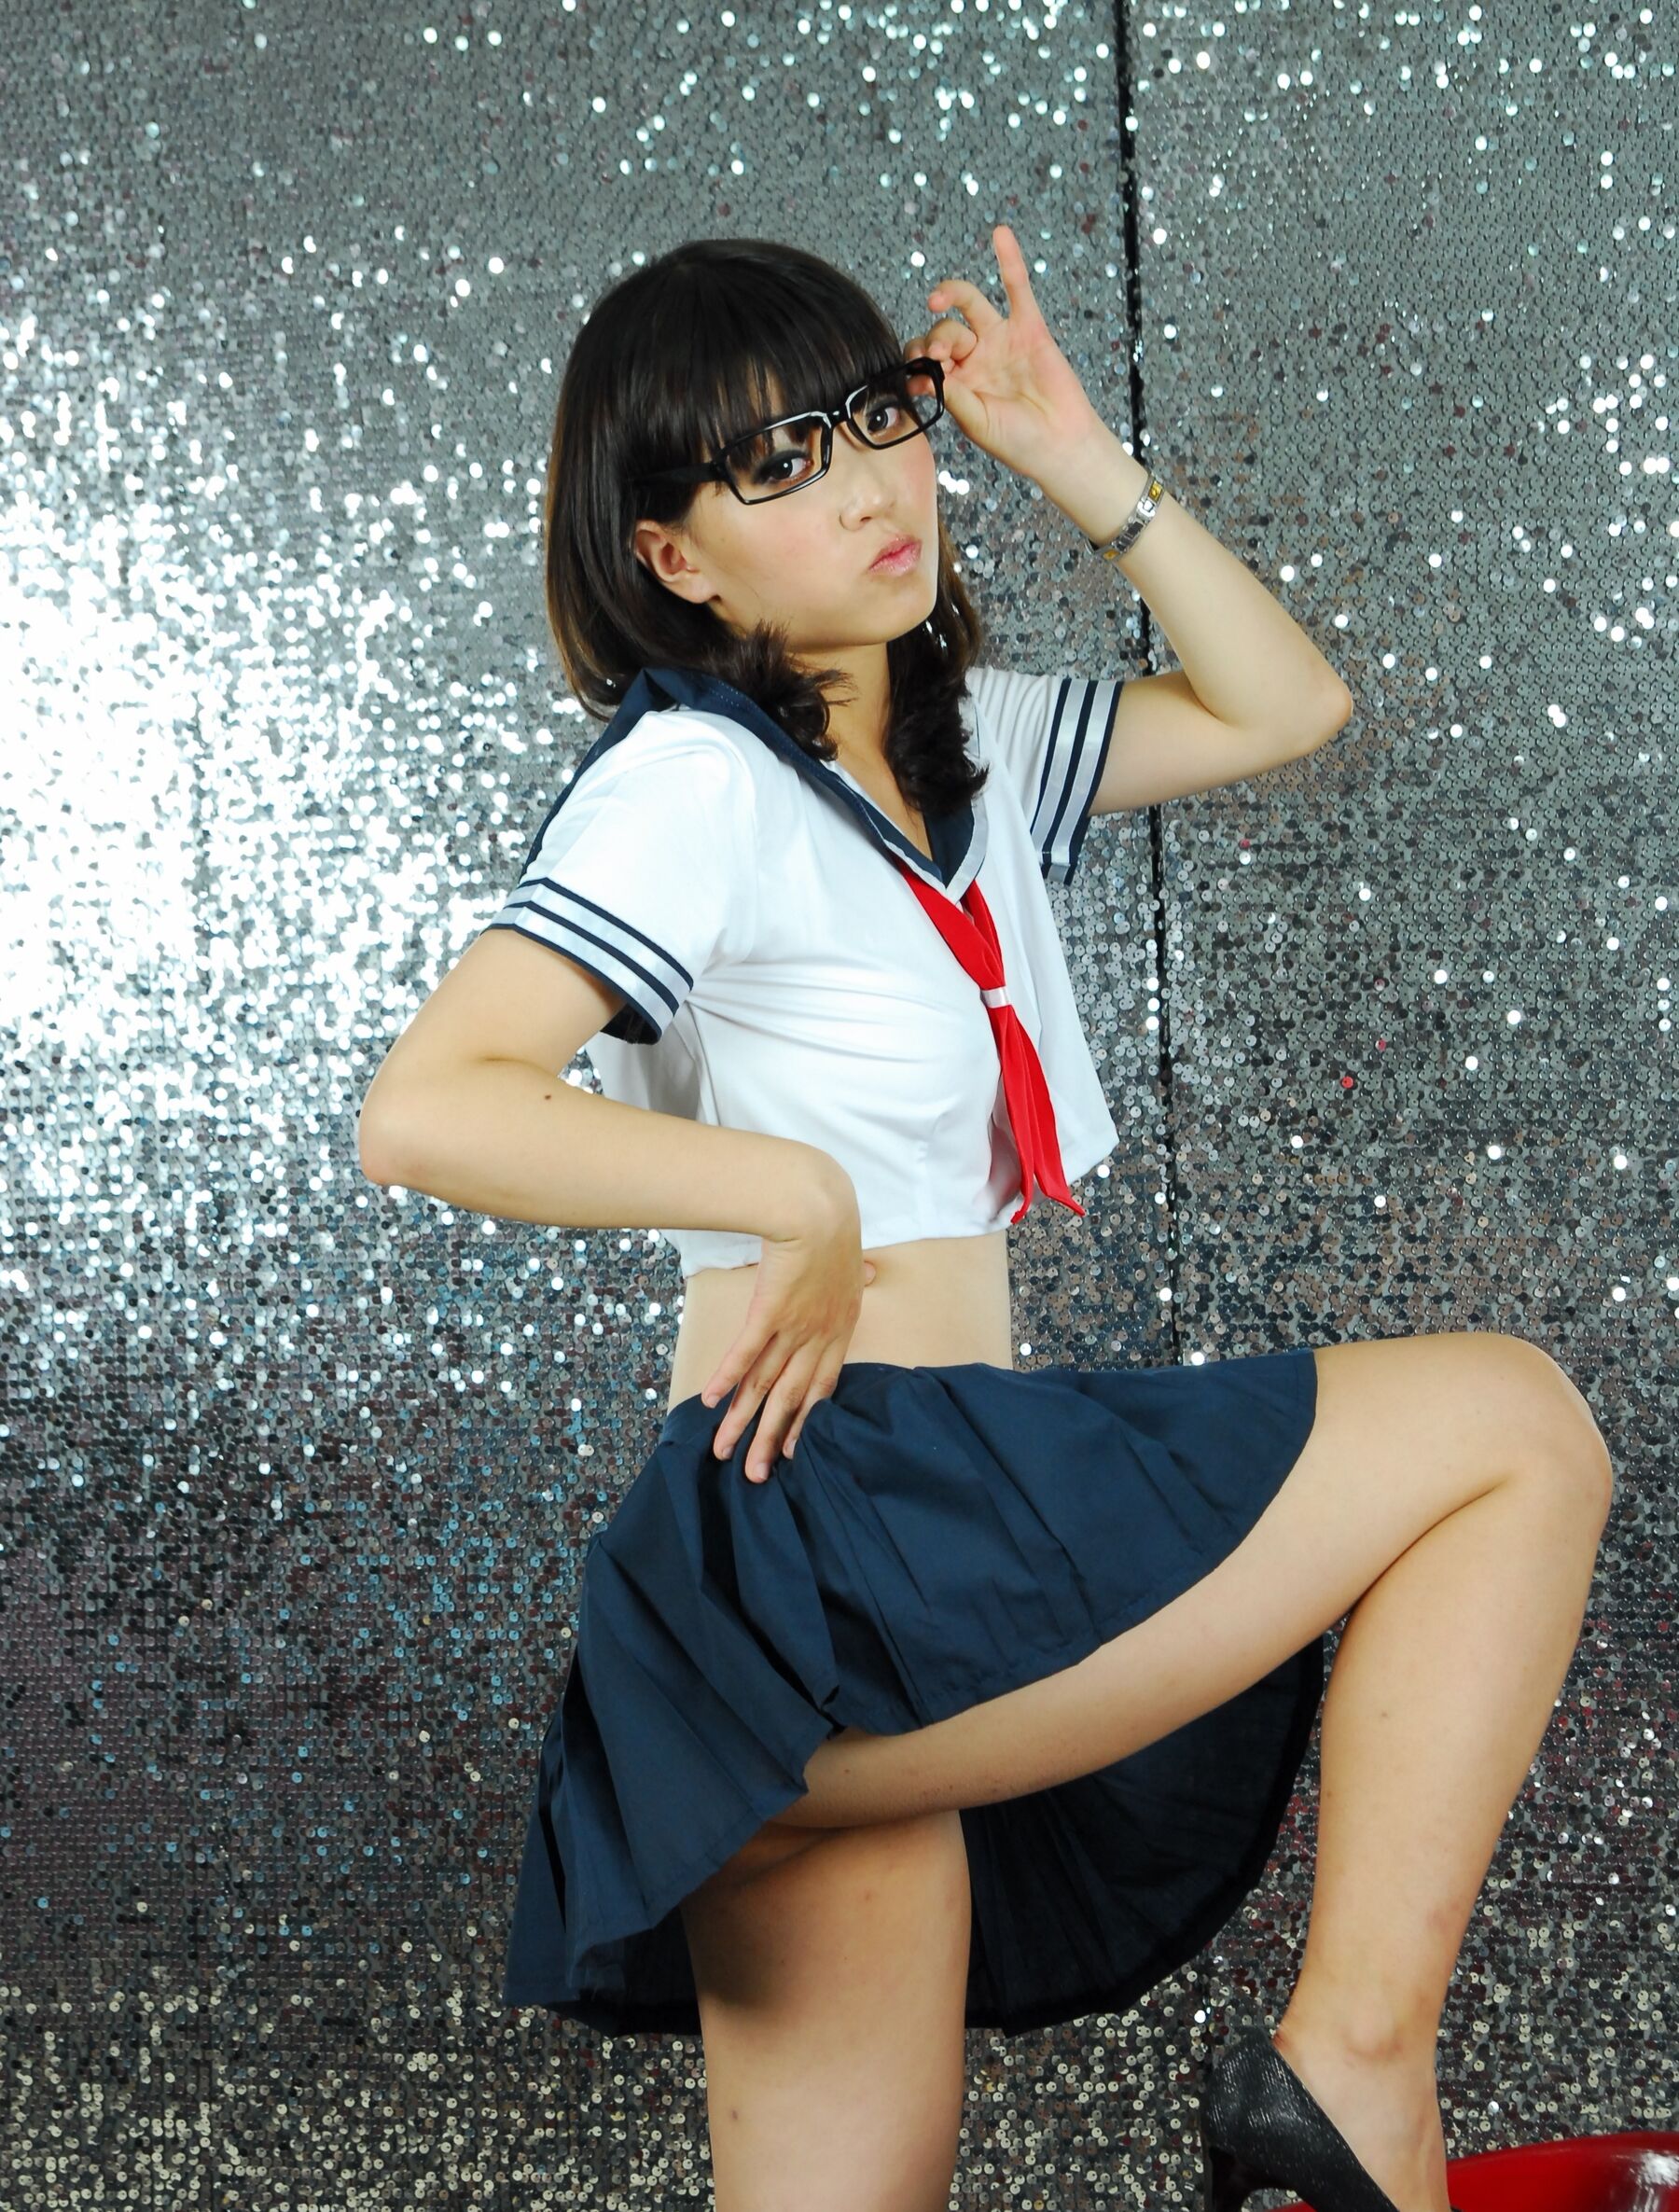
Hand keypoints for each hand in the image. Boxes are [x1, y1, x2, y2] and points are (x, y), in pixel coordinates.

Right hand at [700, 1188, 877, 1483]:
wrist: (819, 1208)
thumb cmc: (835, 1228)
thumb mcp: (856, 1260)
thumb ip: (858, 1277)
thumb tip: (871, 1272)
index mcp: (841, 1329)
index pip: (822, 1388)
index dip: (805, 1423)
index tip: (792, 1453)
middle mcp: (818, 1337)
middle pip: (790, 1399)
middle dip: (769, 1440)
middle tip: (754, 1477)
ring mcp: (793, 1327)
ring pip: (764, 1384)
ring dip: (742, 1421)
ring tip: (724, 1452)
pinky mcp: (768, 1311)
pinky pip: (745, 1353)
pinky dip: (728, 1379)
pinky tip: (711, 1402)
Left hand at [910, 222, 1107, 486]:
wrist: (1059, 444)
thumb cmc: (1017, 441)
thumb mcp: (976, 422)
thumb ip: (952, 394)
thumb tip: (924, 373)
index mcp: (956, 382)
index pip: (924, 357)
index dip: (918, 357)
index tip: (923, 371)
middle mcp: (974, 357)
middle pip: (944, 330)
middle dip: (939, 339)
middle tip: (945, 356)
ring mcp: (1000, 339)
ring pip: (969, 304)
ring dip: (951, 294)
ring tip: (937, 299)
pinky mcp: (1029, 328)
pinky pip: (1017, 288)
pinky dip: (1010, 261)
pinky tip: (1000, 235)